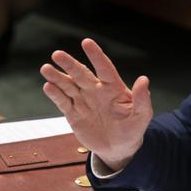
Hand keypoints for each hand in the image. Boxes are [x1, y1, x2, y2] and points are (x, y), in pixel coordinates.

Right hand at [40, 38, 152, 170]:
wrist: (119, 148)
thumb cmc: (133, 129)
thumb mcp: (142, 116)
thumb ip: (142, 99)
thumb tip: (144, 80)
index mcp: (113, 88)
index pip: (104, 68)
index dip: (96, 56)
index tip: (87, 42)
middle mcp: (96, 91)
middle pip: (81, 74)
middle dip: (69, 64)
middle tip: (57, 54)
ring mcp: (83, 101)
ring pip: (68, 85)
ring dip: (57, 77)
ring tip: (46, 68)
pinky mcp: (74, 114)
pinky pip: (63, 102)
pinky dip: (55, 94)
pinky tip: (48, 86)